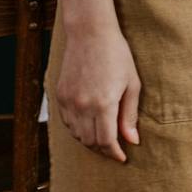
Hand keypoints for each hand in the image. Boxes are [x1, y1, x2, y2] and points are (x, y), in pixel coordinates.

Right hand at [54, 24, 141, 162]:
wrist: (90, 34)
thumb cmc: (117, 56)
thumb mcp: (132, 84)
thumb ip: (130, 115)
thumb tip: (132, 140)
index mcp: (103, 104)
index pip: (106, 141)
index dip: (114, 153)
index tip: (122, 157)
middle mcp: (82, 106)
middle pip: (90, 141)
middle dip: (103, 149)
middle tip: (116, 149)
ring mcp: (68, 101)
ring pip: (76, 134)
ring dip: (90, 141)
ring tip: (104, 138)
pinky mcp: (59, 96)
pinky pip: (67, 122)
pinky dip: (78, 129)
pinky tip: (89, 125)